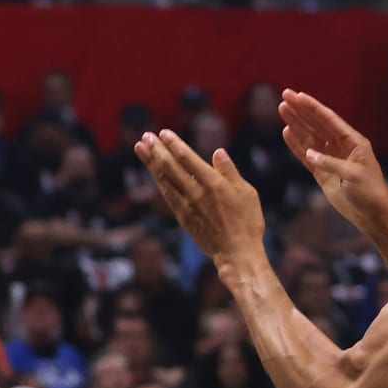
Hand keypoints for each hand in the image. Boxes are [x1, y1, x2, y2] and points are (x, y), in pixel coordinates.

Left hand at [136, 131, 264, 267]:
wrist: (237, 254)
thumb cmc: (247, 222)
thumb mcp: (247, 192)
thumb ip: (230, 171)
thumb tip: (218, 152)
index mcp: (213, 184)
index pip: (187, 158)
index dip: (173, 144)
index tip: (163, 133)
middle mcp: (196, 193)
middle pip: (170, 167)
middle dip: (156, 150)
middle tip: (146, 136)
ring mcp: (187, 206)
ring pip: (164, 180)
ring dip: (150, 163)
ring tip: (140, 148)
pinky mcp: (183, 218)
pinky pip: (167, 195)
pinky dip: (158, 181)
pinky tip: (153, 172)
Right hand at [278, 89, 387, 232]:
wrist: (373, 215)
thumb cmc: (370, 192)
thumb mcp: (354, 175)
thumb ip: (331, 163)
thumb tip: (310, 154)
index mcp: (353, 141)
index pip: (328, 120)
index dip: (312, 107)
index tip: (297, 96)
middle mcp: (340, 146)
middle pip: (316, 124)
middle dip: (301, 110)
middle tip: (284, 96)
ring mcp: (330, 159)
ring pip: (309, 137)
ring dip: (296, 124)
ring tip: (282, 110)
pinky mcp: (322, 173)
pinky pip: (306, 155)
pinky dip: (296, 145)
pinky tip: (286, 133)